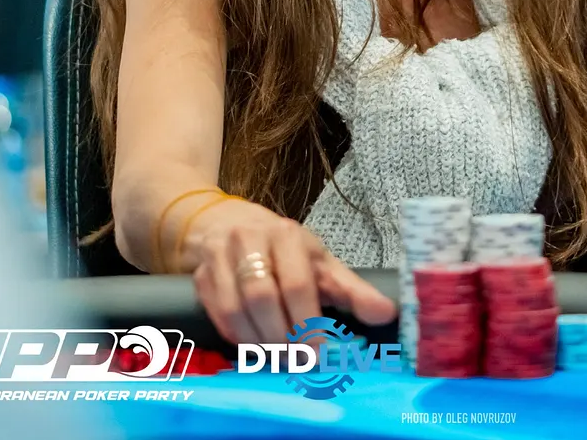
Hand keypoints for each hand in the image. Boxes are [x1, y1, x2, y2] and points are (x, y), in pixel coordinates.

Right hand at [187, 199, 396, 344]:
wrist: (223, 224)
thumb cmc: (281, 248)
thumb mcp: (320, 261)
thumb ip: (352, 290)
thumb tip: (387, 314)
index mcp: (286, 235)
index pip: (297, 284)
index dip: (309, 322)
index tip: (322, 352)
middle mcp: (248, 241)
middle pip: (263, 298)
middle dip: (283, 336)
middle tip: (301, 361)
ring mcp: (219, 258)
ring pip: (236, 310)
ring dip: (260, 343)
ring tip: (282, 359)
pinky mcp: (199, 278)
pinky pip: (217, 316)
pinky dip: (238, 338)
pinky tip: (256, 348)